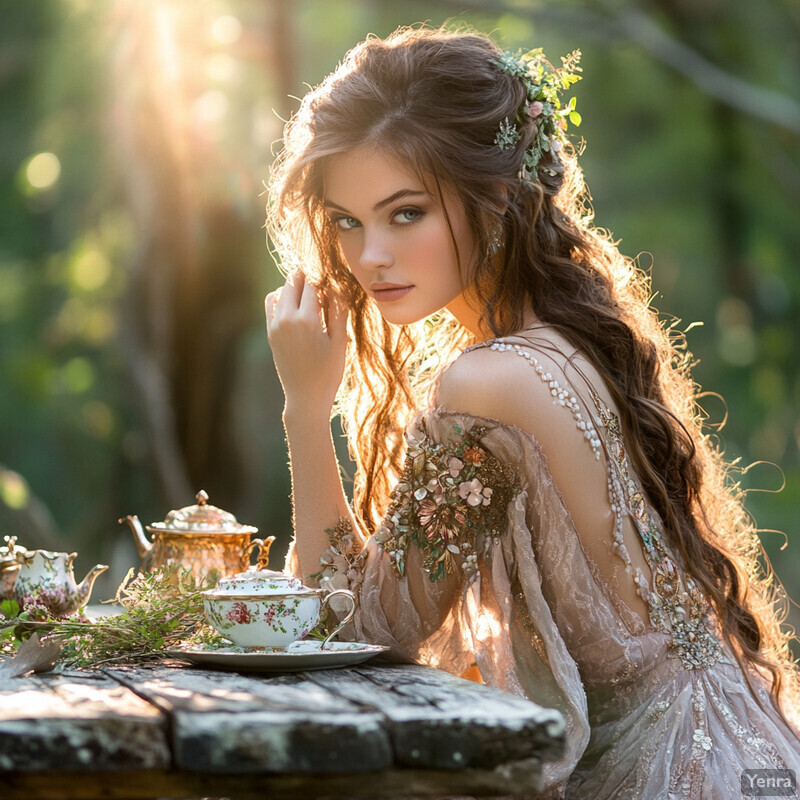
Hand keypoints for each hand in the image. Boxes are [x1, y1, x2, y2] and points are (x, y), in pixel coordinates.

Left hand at [265, 271, 348, 417]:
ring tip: (311, 296)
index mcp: (307, 319)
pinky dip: (282, 297)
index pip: (312, 283)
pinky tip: (297, 305)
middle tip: (322, 283)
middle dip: (308, 277)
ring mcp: (275, 325)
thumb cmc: (328, 372)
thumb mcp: (339, 342)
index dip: (323, 277)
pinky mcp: (270, 332)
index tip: (333, 278)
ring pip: (281, 290)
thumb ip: (338, 310)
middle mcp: (287, 318)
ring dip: (295, 286)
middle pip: (294, 281)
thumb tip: (335, 286)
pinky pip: (271, 303)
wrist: (305, 398)